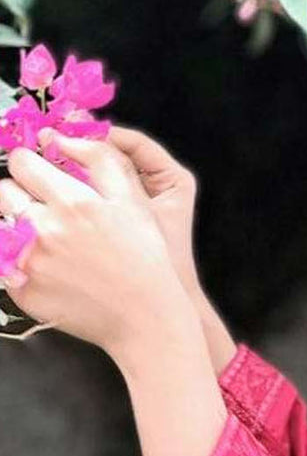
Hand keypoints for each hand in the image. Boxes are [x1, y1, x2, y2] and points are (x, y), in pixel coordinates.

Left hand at [0, 133, 187, 356]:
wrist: (145, 317)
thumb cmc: (144, 256)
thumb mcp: (133, 200)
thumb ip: (99, 159)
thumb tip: (59, 138)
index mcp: (74, 202)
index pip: (25, 163)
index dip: (30, 163)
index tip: (38, 171)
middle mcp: (46, 230)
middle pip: (4, 192)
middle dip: (19, 193)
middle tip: (43, 206)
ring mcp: (30, 262)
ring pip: (1, 224)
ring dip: (17, 224)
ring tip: (47, 237)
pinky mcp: (22, 290)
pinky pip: (3, 260)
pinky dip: (16, 258)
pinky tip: (47, 264)